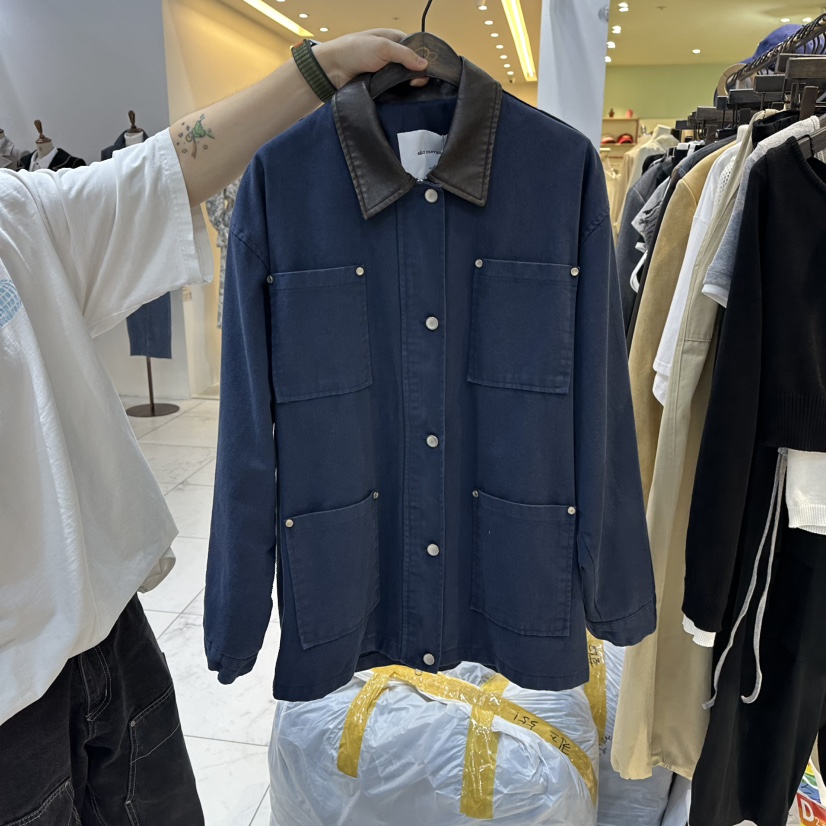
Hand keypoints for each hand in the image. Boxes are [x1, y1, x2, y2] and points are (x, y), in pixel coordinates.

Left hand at [313, 30, 428, 88]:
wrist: (333, 70)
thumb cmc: (353, 51)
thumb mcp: (382, 47)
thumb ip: (405, 54)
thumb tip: (425, 64)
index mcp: (394, 41)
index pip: (416, 50)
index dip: (422, 60)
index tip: (424, 71)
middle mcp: (392, 57)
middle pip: (413, 67)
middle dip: (416, 76)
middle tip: (414, 84)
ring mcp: (386, 73)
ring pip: (405, 82)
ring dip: (407, 86)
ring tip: (408, 91)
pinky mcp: (381, 87)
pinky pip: (395, 92)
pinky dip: (398, 95)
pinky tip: (400, 97)